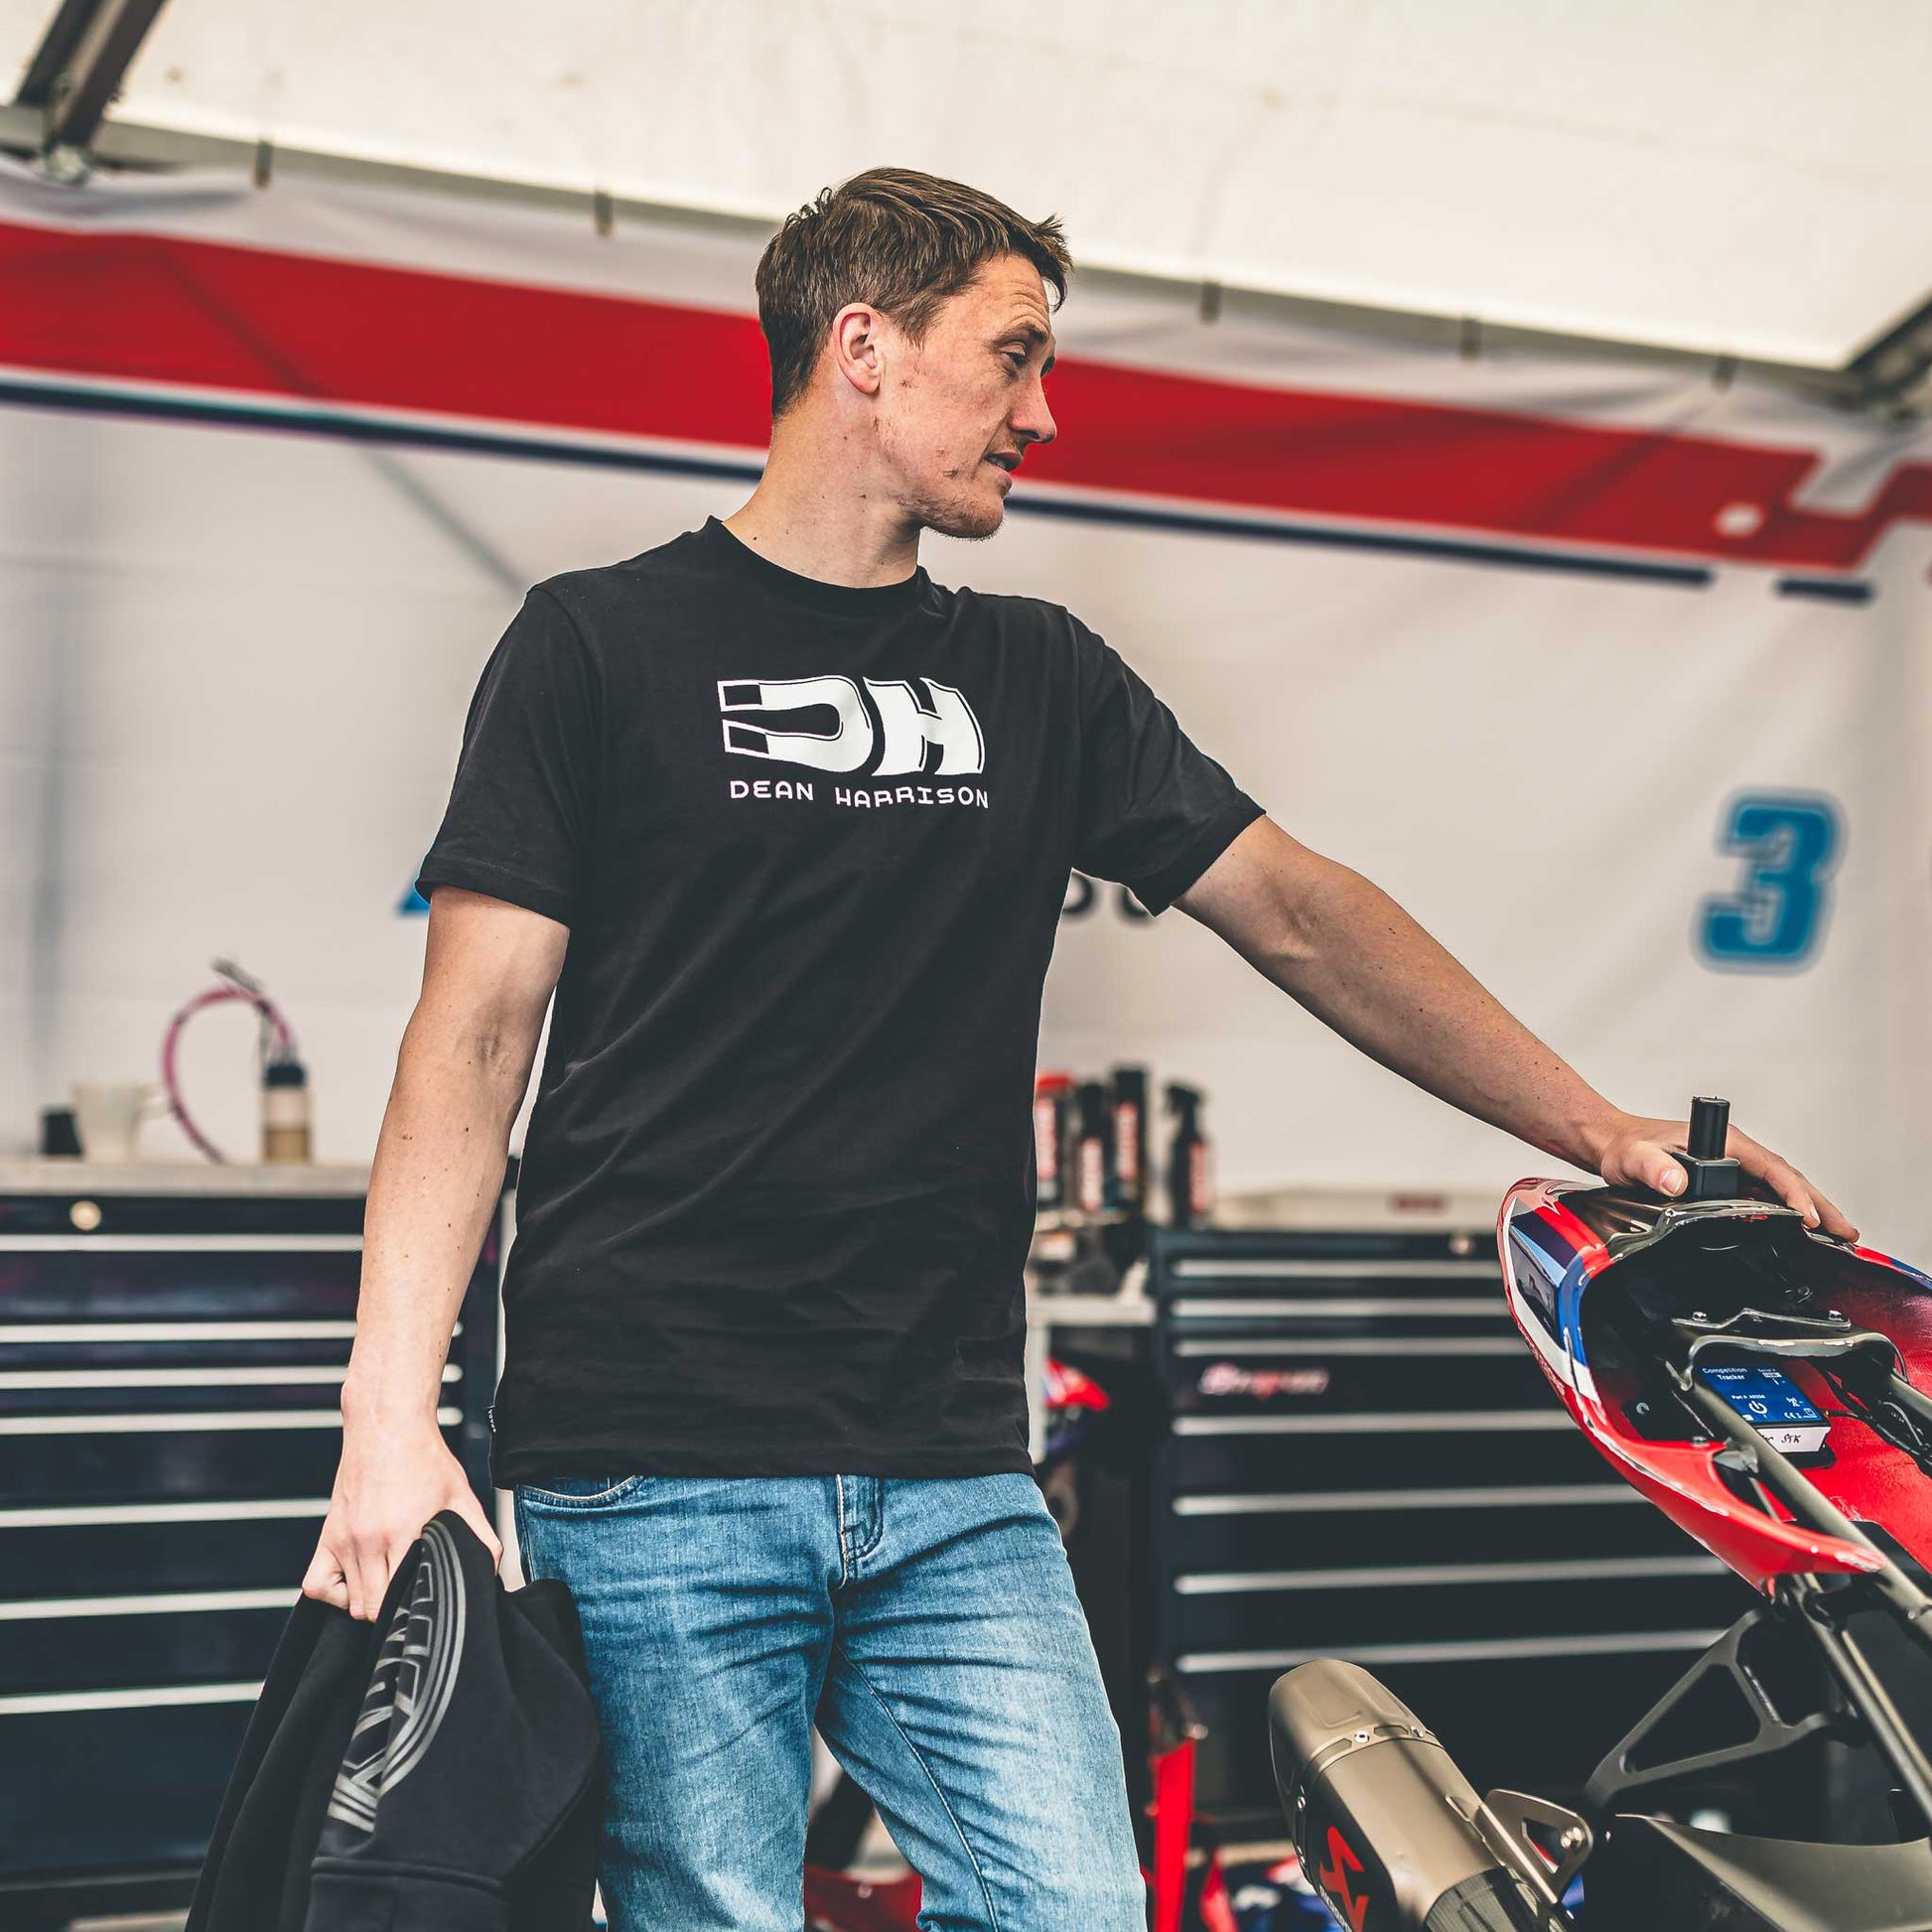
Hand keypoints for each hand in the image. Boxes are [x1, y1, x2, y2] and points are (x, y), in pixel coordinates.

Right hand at [302, 1415, 502, 1620]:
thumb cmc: (425, 1459)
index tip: (427, 1604)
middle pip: (370, 1609)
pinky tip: (355, 1581)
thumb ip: (480, 1534)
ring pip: (348, 1602)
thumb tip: (492, 1568)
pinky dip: (333, 1593)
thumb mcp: (462, 1495)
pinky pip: (315, 1585)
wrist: (387, 1426)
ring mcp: (343, 1540)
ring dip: (368, 1603)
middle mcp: (368, 1541)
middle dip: (392, 1613)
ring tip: (390, 1587)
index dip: (415, 1609)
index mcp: (402, 1533)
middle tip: (411, 1599)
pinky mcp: (327, 1535)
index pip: (399, 1599)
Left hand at [1589, 1110, 1857, 1242]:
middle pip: (1788, 1179)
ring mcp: (1733, 1168)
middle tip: (1848, 1233)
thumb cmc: (1624, 1145)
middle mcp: (1735, 1153)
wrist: (1611, 1145)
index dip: (1793, 1193)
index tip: (1809, 1218)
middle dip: (1820, 1205)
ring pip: (1781, 1190)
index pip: (1772, 1169)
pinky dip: (1786, 1214)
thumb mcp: (1634, 1158)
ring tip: (1838, 1237)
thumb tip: (1677, 1181)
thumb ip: (1652, 1167)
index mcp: (1726, 1142)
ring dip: (1810, 1211)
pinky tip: (1800, 1233)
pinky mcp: (1726, 1183)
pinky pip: (1764, 1198)